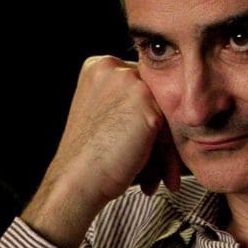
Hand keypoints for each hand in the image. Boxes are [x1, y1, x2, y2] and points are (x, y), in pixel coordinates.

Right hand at [21, 55, 180, 247]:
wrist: (77, 180)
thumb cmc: (89, 158)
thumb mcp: (104, 115)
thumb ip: (128, 103)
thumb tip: (165, 111)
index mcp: (98, 67)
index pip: (141, 90)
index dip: (148, 123)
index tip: (149, 151)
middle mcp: (113, 67)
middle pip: (155, 101)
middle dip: (160, 138)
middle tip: (160, 171)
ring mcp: (129, 80)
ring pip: (166, 114)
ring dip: (166, 151)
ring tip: (159, 178)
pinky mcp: (144, 99)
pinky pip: (171, 126)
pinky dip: (169, 155)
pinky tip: (158, 177)